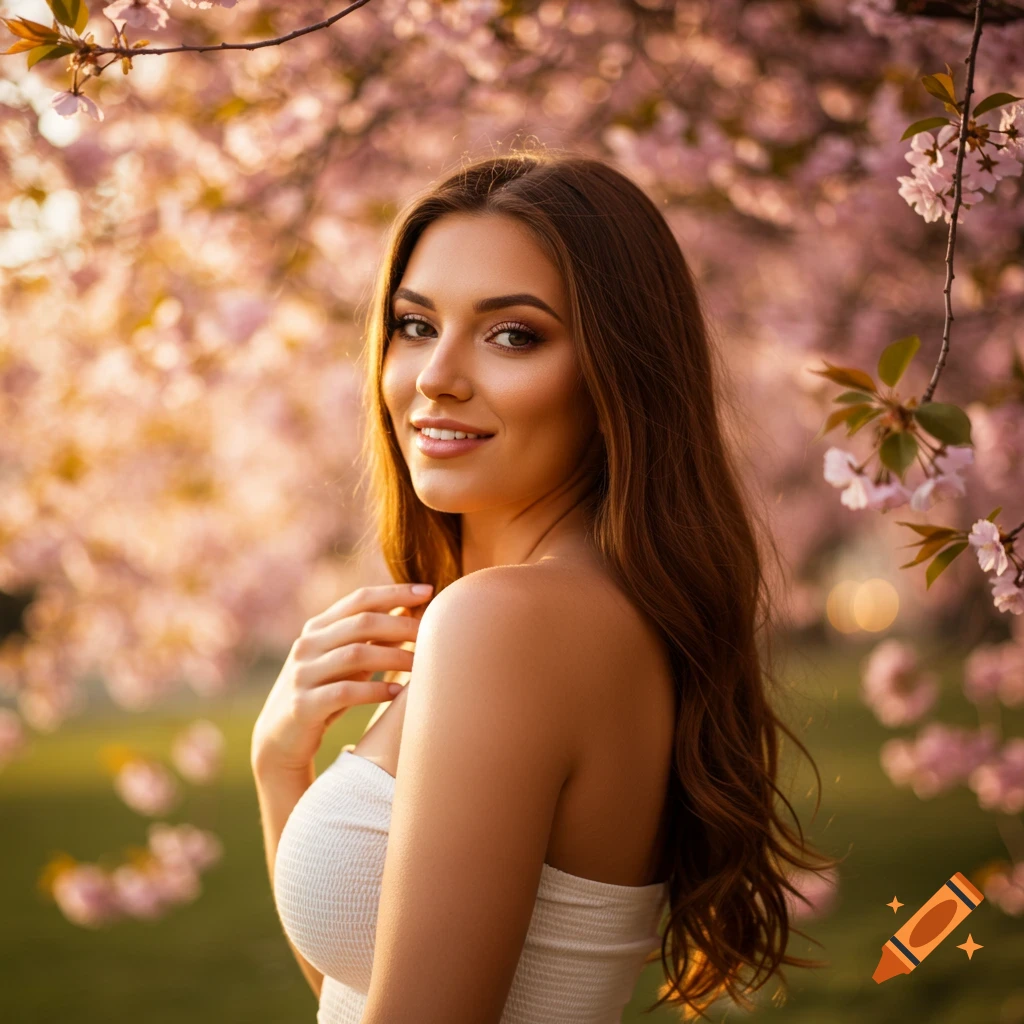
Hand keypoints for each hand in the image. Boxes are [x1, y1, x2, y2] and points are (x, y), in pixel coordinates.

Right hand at [250, 582, 433, 773]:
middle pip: (361, 623)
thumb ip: (369, 637)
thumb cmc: (324, 693)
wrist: (281, 739)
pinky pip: (344, 692)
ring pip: (355, 655)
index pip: (359, 599)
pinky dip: (374, 691)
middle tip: (430, 632)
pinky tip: (397, 693)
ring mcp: (302, 674)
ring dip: (393, 657)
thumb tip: (409, 609)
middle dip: (400, 624)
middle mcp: (307, 645)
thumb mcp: (345, 661)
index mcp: (318, 628)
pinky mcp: (303, 705)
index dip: (395, 592)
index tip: (428, 591)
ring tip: (420, 664)